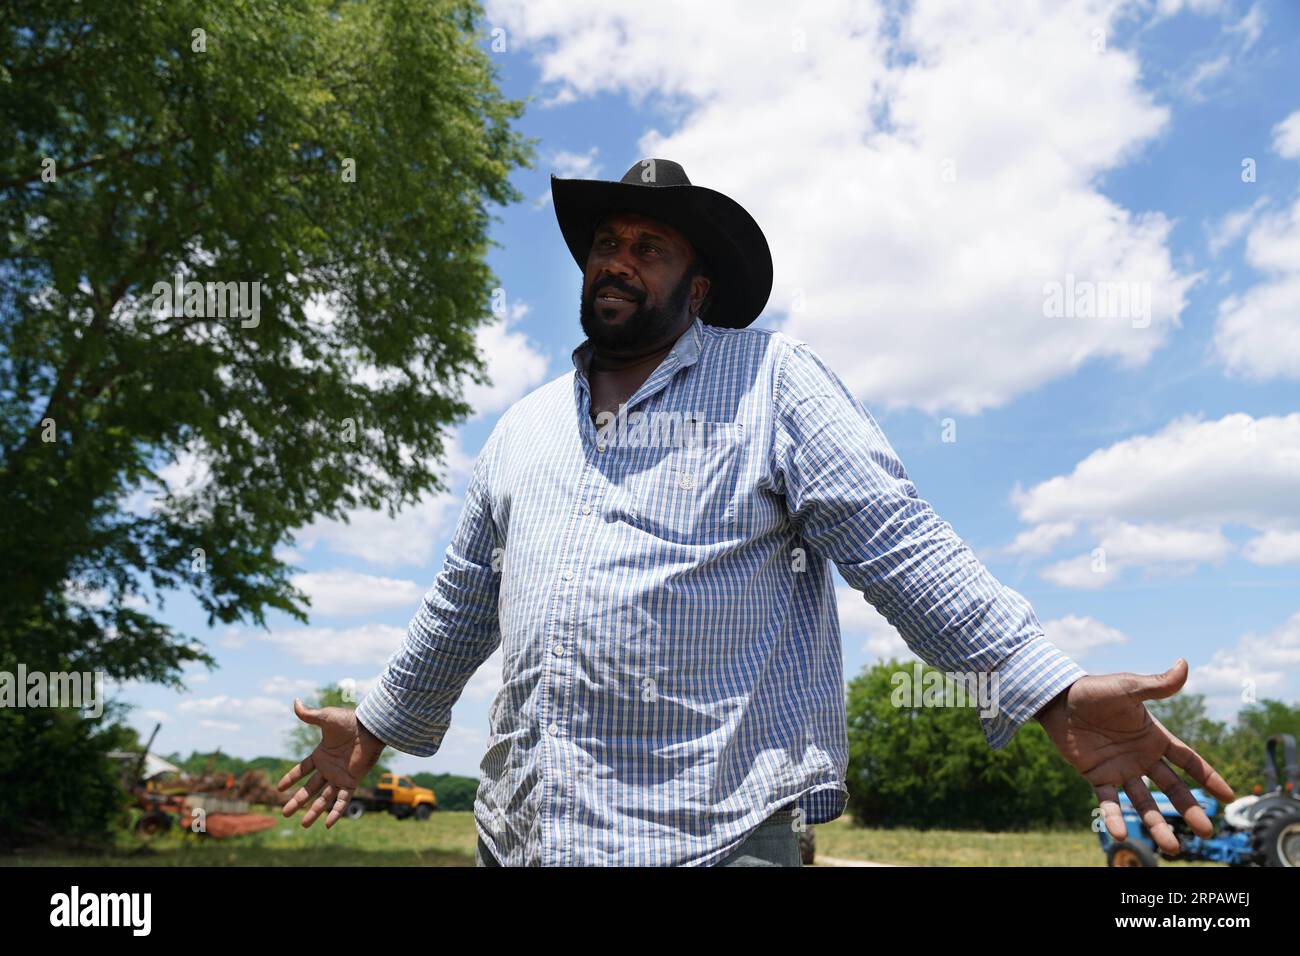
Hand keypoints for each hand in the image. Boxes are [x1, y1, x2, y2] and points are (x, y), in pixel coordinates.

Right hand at [276, 699, 385, 828]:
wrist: (371, 728)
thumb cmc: (350, 721)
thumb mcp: (326, 718)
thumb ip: (309, 714)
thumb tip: (295, 702)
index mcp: (321, 755)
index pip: (302, 770)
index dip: (291, 778)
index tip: (279, 788)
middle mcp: (329, 768)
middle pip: (309, 789)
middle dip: (297, 801)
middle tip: (285, 813)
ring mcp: (340, 777)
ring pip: (323, 798)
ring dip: (314, 811)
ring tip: (303, 824)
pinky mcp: (352, 782)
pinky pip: (342, 800)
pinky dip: (336, 812)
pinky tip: (328, 824)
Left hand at [1033, 658, 1233, 854]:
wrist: (1057, 699)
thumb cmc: (1094, 690)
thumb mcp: (1128, 688)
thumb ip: (1157, 685)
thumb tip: (1185, 665)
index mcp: (1154, 737)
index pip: (1188, 761)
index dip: (1208, 777)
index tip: (1227, 796)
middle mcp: (1141, 757)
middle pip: (1172, 789)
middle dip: (1189, 809)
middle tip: (1206, 832)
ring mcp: (1120, 769)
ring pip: (1144, 803)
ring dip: (1157, 824)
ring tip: (1171, 849)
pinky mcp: (1097, 776)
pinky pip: (1109, 802)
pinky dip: (1114, 818)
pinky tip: (1120, 835)